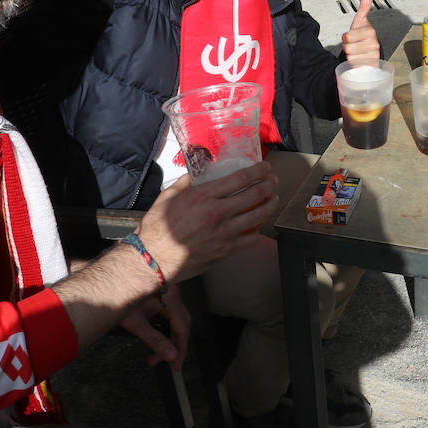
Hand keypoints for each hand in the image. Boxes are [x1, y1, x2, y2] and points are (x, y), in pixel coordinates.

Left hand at [119, 283, 191, 368]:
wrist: (107, 287)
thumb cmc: (117, 297)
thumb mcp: (136, 323)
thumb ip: (155, 340)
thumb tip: (170, 354)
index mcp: (169, 297)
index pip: (182, 328)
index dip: (180, 349)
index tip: (176, 364)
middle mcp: (171, 292)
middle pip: (181, 324)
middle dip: (173, 346)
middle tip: (167, 362)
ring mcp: (168, 293)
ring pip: (176, 321)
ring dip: (168, 339)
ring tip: (155, 355)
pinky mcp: (162, 295)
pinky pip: (170, 315)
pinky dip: (164, 329)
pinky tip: (157, 339)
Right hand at [138, 162, 277, 281]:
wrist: (153, 259)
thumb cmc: (157, 228)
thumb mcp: (167, 197)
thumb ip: (184, 184)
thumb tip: (193, 176)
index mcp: (204, 196)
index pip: (239, 179)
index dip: (257, 171)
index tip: (265, 168)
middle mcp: (217, 213)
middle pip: (254, 196)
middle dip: (268, 186)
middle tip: (273, 181)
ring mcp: (224, 234)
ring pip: (257, 217)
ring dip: (269, 206)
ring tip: (274, 200)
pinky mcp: (225, 251)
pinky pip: (249, 239)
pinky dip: (257, 231)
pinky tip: (259, 226)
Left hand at [341, 0, 379, 63]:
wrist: (370, 51)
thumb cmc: (363, 36)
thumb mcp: (360, 22)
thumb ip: (363, 8)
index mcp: (370, 32)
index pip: (347, 37)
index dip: (346, 37)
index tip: (351, 37)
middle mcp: (373, 44)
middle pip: (348, 48)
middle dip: (348, 47)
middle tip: (354, 45)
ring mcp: (372, 56)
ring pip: (351, 58)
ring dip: (351, 56)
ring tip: (357, 52)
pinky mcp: (371, 66)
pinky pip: (355, 66)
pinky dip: (354, 65)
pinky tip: (359, 59)